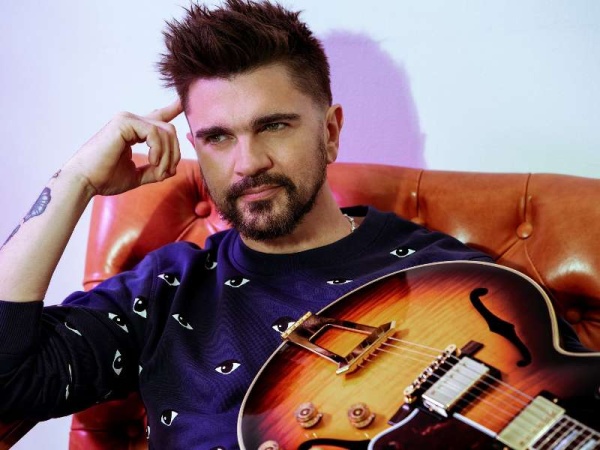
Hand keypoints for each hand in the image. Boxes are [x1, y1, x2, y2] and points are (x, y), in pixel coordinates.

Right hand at [64, 99, 182, 196]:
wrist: (85, 182)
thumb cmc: (105, 179)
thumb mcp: (137, 175)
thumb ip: (155, 170)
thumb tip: (172, 169)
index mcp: (133, 131)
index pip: (157, 117)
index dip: (172, 109)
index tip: (183, 101)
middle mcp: (131, 121)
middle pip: (169, 130)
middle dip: (174, 153)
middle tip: (166, 172)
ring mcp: (127, 119)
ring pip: (166, 131)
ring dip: (168, 155)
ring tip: (159, 171)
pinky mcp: (124, 122)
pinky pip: (155, 133)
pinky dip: (159, 150)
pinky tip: (152, 161)